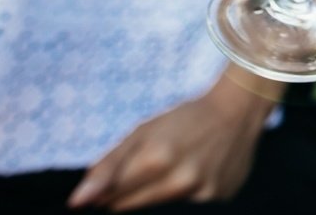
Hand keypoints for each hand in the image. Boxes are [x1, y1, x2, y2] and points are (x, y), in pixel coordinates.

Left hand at [67, 75, 278, 209]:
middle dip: (131, 191)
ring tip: (179, 160)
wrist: (238, 110)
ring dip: (162, 188)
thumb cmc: (184, 118)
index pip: (112, 196)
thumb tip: (77, 202)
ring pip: (162, 204)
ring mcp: (204, 191)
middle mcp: (182, 179)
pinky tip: (201, 166)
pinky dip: (189, 188)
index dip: (109, 188)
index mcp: (157, 157)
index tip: (118, 175)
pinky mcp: (220, 196)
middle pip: (134, 205)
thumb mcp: (143, 131)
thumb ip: (108, 167)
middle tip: (150, 165)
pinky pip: (190, 201)